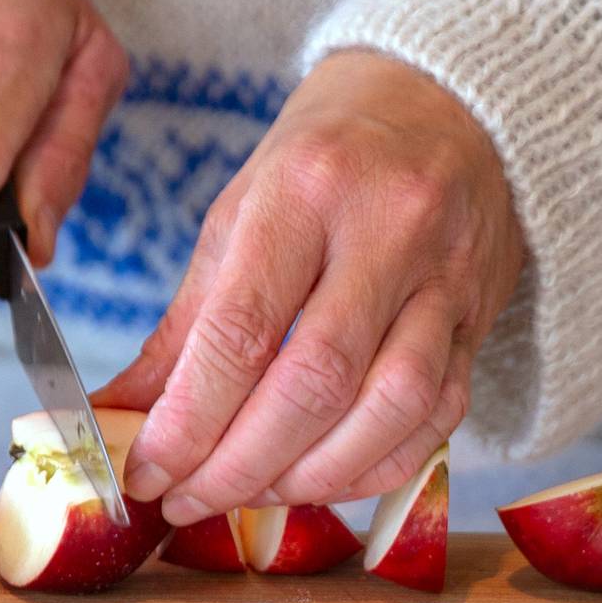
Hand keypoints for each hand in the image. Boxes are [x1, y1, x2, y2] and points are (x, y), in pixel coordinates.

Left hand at [96, 51, 522, 523]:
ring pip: (389, 409)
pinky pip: (439, 417)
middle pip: (315, 382)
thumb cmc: (324, 161)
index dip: (188, 422)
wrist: (445, 102)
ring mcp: (448, 276)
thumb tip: (119, 418)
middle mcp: (388, 229)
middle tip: (185, 500)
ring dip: (310, 477)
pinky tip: (322, 480)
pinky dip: (375, 465)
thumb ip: (186, 326)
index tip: (144, 471)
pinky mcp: (482, 316)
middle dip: (239, 464)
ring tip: (249, 497)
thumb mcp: (239, 214)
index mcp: (306, 189)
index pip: (242, 331)